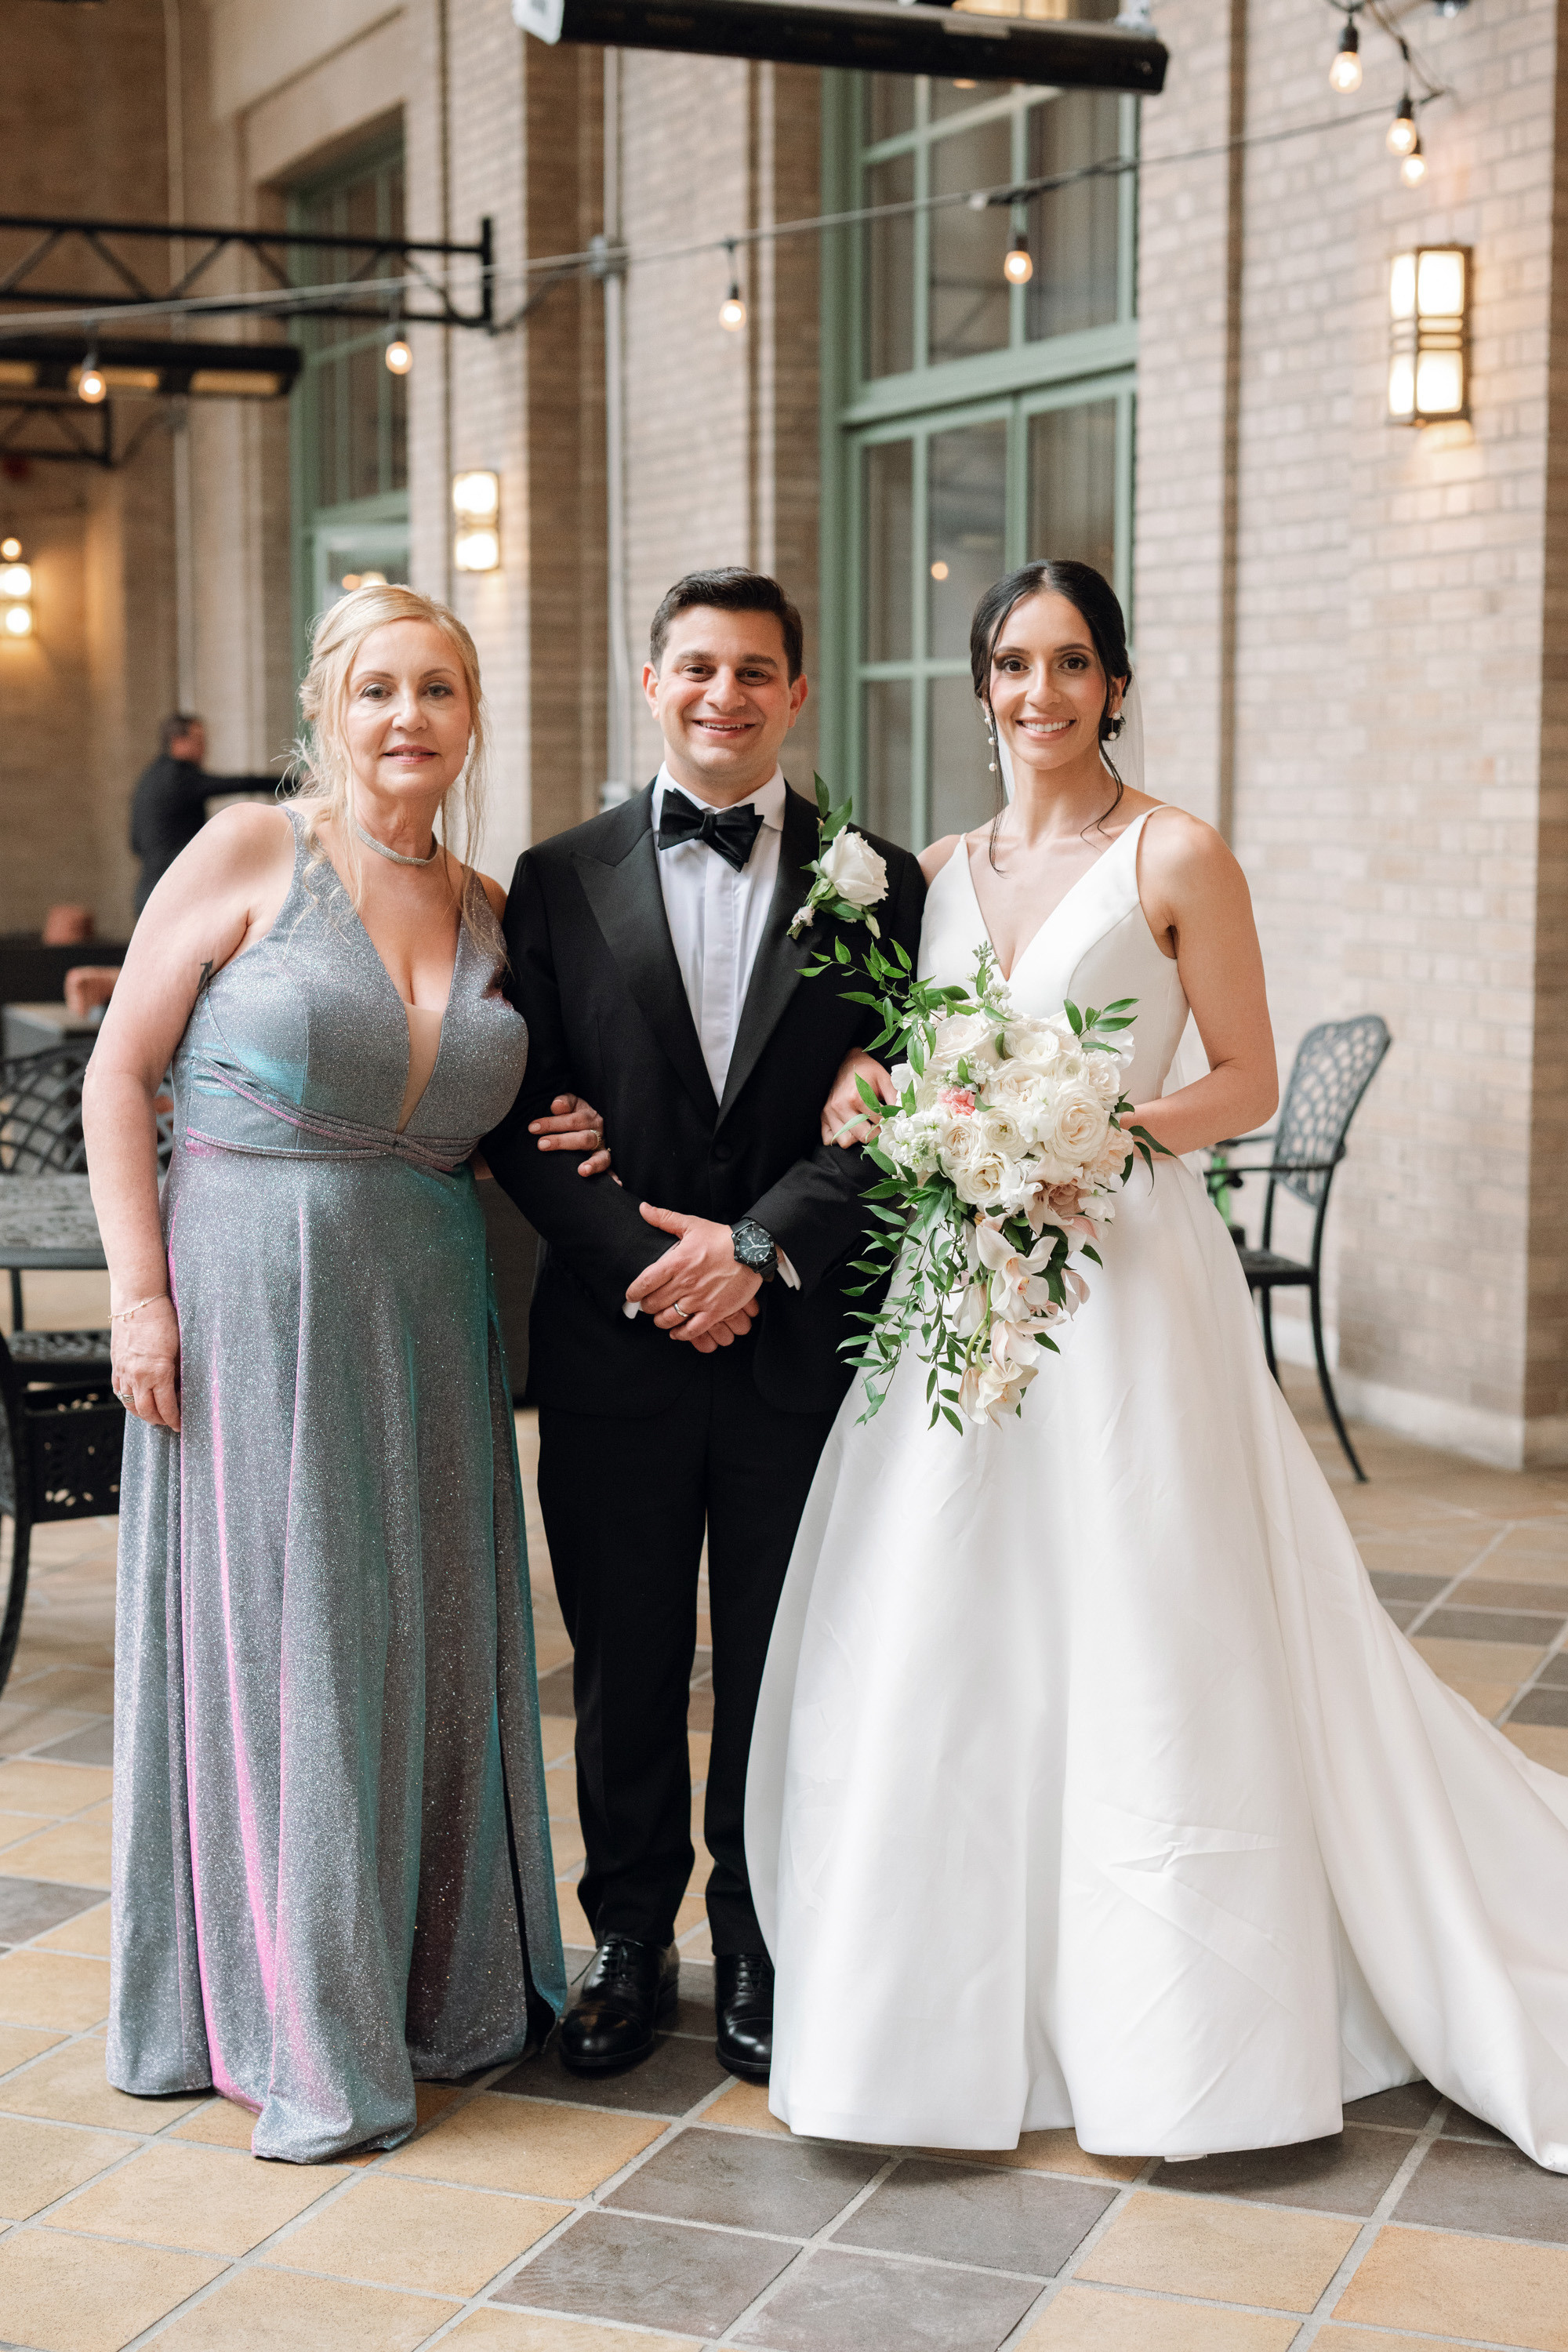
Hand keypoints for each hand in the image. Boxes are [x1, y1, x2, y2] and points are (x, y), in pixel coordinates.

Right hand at [110, 1294, 180, 1432]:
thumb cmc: (164, 1321)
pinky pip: (119, 1392)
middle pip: (147, 1411)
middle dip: (159, 1420)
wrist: (137, 1303)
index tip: (181, 1425)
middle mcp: (138, 1376)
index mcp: (158, 1372)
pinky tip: (138, 1400)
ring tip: (154, 1415)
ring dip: (143, 1414)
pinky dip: (129, 1400)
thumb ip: (178, 1371)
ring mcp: (124, 1372)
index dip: (174, 1419)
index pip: (166, 1407)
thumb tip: (181, 1388)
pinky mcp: (115, 1366)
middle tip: (169, 1422)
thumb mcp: (179, 1348)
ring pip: (130, 1405)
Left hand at [529, 1093, 610, 1176]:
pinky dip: (613, 1177)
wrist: (594, 1122)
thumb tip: (556, 1106)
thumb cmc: (576, 1113)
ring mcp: (603, 1149)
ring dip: (593, 1164)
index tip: (533, 1128)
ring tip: (582, 1171)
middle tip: (542, 1145)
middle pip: (583, 1139)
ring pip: (600, 1157)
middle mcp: (598, 1133)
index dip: (552, 1123)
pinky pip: (610, 1170)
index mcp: (589, 1117)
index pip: (571, 1120)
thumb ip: (564, 1102)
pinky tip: (616, 1184)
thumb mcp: (572, 1103)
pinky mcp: (605, 1162)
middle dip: (562, 1142)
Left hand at [626, 1205, 762, 1339]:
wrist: (752, 1250)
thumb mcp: (692, 1224)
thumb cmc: (721, 1237)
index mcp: (676, 1262)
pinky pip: (692, 1330)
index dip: (633, 1292)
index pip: (645, 1282)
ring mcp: (700, 1299)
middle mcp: (685, 1283)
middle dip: (647, 1307)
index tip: (631, 1296)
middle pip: (654, 1304)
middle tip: (648, 1305)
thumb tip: (643, 1209)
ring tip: (661, 1317)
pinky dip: (680, 1334)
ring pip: (668, 1319)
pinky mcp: (715, 1311)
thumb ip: (664, 1218)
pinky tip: (676, 1331)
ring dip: (660, 1320)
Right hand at [821, 1049, 897, 1146]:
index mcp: (857, 1096)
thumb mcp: (884, 1079)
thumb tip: (905, 1117)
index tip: (895, 1125)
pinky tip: (850, 1128)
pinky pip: (828, 1139)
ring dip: (857, 1138)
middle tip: (882, 1128)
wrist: (844, 1060)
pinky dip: (840, 1137)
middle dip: (876, 1135)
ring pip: (845, 1141)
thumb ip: (896, 1098)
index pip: (879, 1123)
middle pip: (863, 1136)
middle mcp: (840, 1106)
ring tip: (864, 1127)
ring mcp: (829, 1112)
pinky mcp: (823, 1116)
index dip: (890, 1125)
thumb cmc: (866, 1070)